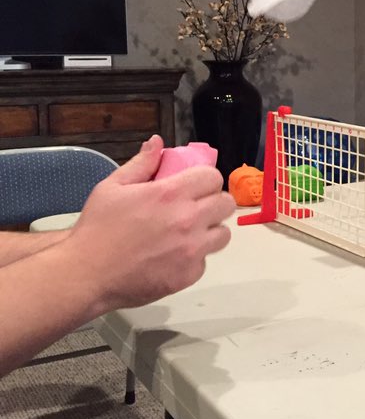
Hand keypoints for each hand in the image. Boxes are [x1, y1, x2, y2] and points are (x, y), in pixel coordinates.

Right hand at [69, 135, 235, 310]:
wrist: (86, 275)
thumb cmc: (96, 230)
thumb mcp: (112, 188)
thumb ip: (141, 163)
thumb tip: (157, 143)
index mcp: (171, 194)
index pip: (213, 177)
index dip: (205, 180)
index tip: (196, 186)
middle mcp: (187, 220)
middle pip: (226, 204)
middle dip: (213, 203)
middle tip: (196, 208)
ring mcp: (191, 249)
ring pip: (223, 234)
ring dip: (210, 231)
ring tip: (189, 233)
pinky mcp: (189, 274)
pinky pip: (205, 261)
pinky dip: (194, 258)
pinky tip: (174, 256)